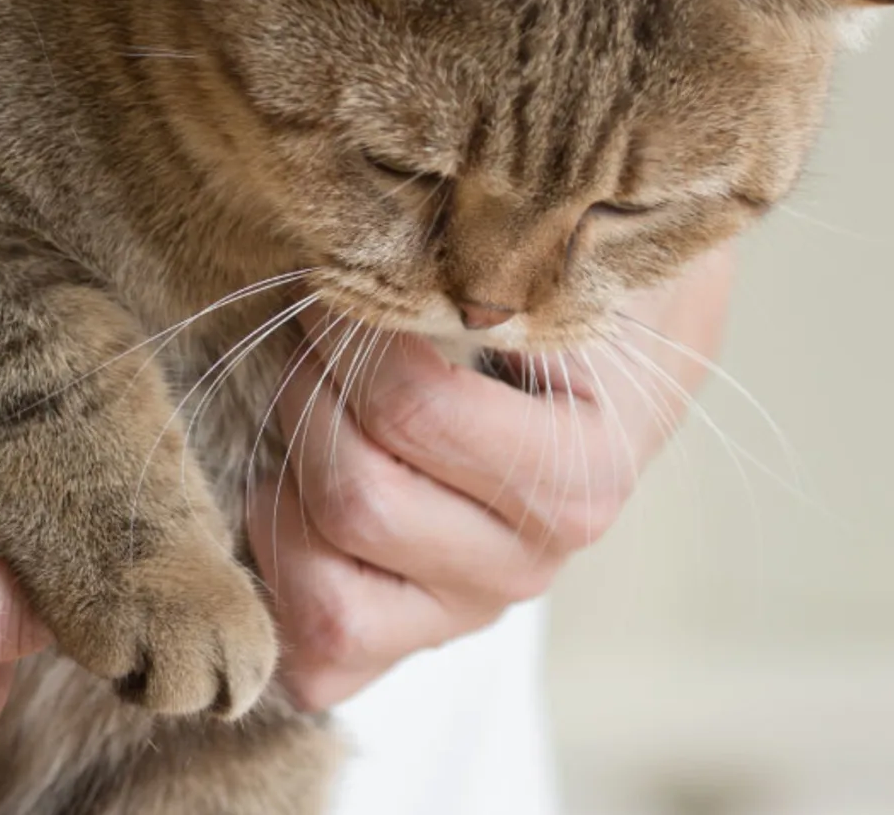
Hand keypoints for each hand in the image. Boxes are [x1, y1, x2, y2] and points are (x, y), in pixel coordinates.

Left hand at [252, 247, 734, 711]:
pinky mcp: (409, 640)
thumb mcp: (554, 253)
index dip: (345, 331)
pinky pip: (315, 661)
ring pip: (320, 590)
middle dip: (306, 398)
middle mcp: (532, 560)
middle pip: (355, 501)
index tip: (344, 280)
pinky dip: (278, 580)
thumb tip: (386, 232)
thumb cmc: (566, 290)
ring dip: (283, 490)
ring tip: (305, 412)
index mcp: (581, 470)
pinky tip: (290, 497)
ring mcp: (467, 611)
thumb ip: (493, 250)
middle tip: (311, 335)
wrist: (614, 356)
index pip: (411, 409)